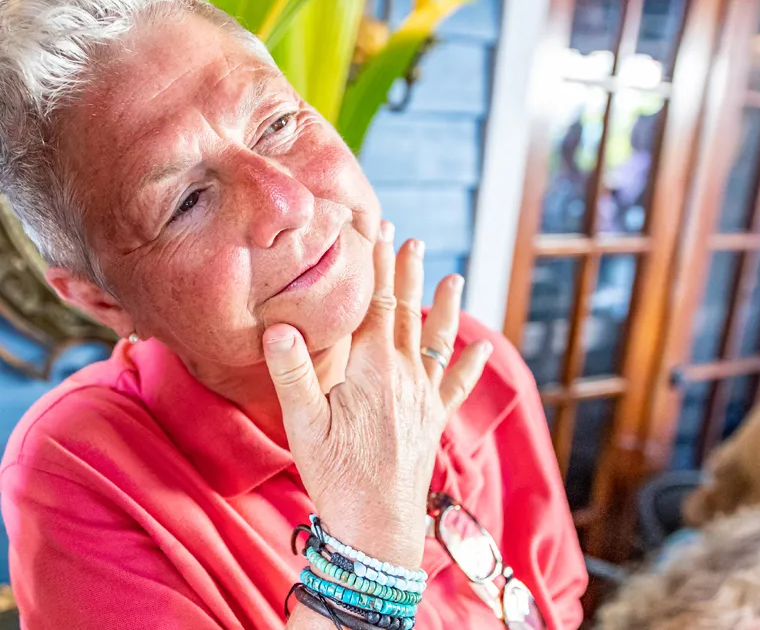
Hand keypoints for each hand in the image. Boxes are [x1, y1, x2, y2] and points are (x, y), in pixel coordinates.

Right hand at [262, 221, 492, 567]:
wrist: (377, 527)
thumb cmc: (336, 476)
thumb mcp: (303, 425)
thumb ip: (293, 372)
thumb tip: (279, 326)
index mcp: (371, 368)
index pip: (374, 303)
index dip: (375, 265)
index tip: (376, 231)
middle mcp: (403, 376)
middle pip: (405, 312)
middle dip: (406, 273)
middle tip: (409, 239)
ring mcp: (422, 398)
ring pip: (435, 342)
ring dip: (442, 308)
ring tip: (453, 278)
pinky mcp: (432, 422)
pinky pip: (454, 386)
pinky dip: (469, 366)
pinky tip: (480, 350)